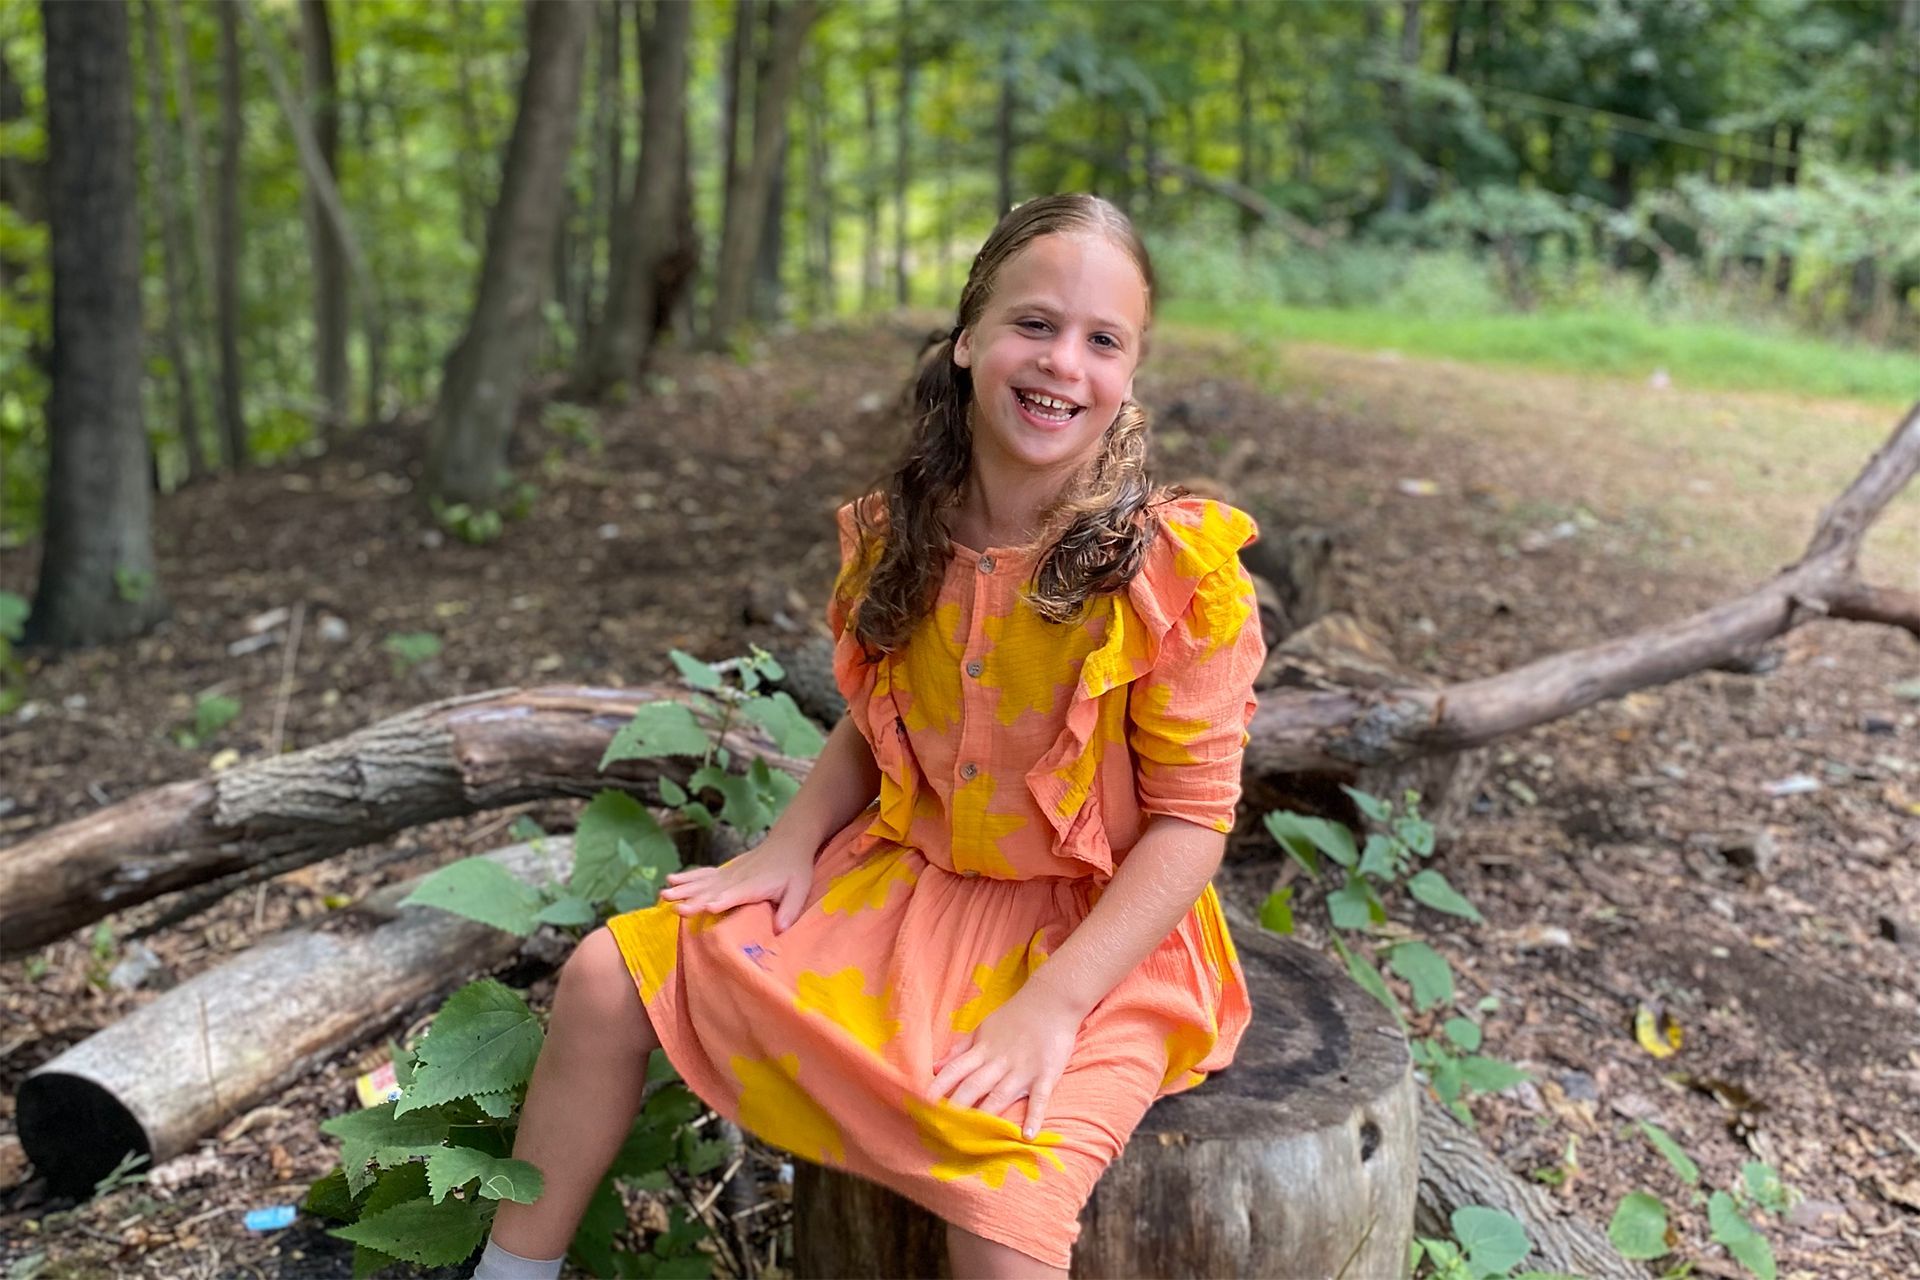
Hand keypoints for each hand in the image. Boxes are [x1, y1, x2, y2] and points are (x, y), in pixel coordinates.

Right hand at [659, 837, 815, 932]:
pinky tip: (671, 879)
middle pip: (712, 890)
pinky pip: (702, 874)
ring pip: (702, 882)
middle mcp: (736, 879)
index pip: (736, 894)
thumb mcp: (800, 890)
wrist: (788, 842)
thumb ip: (789, 910)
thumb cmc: (795, 869)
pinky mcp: (724, 871)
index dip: (723, 901)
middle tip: (675, 907)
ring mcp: (728, 873)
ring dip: (683, 888)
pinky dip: (687, 877)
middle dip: (694, 899)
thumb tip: (780, 930)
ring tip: (664, 894)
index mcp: (754, 885)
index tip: (708, 907)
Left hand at [927, 983, 1085, 1138]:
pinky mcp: (1046, 1074)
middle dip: (957, 1106)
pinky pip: (1040, 1098)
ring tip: (973, 1136)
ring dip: (987, 1114)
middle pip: (974, 1085)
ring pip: (1001, 1094)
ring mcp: (1023, 1069)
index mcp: (983, 1050)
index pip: (955, 1069)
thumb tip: (934, 1067)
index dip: (939, 1086)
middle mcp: (1000, 1061)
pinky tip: (1027, 1135)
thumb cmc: (1015, 1017)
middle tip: (942, 1128)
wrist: (1051, 1000)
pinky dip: (1034, 1116)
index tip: (923, 1104)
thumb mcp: (983, 1028)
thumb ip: (960, 1049)